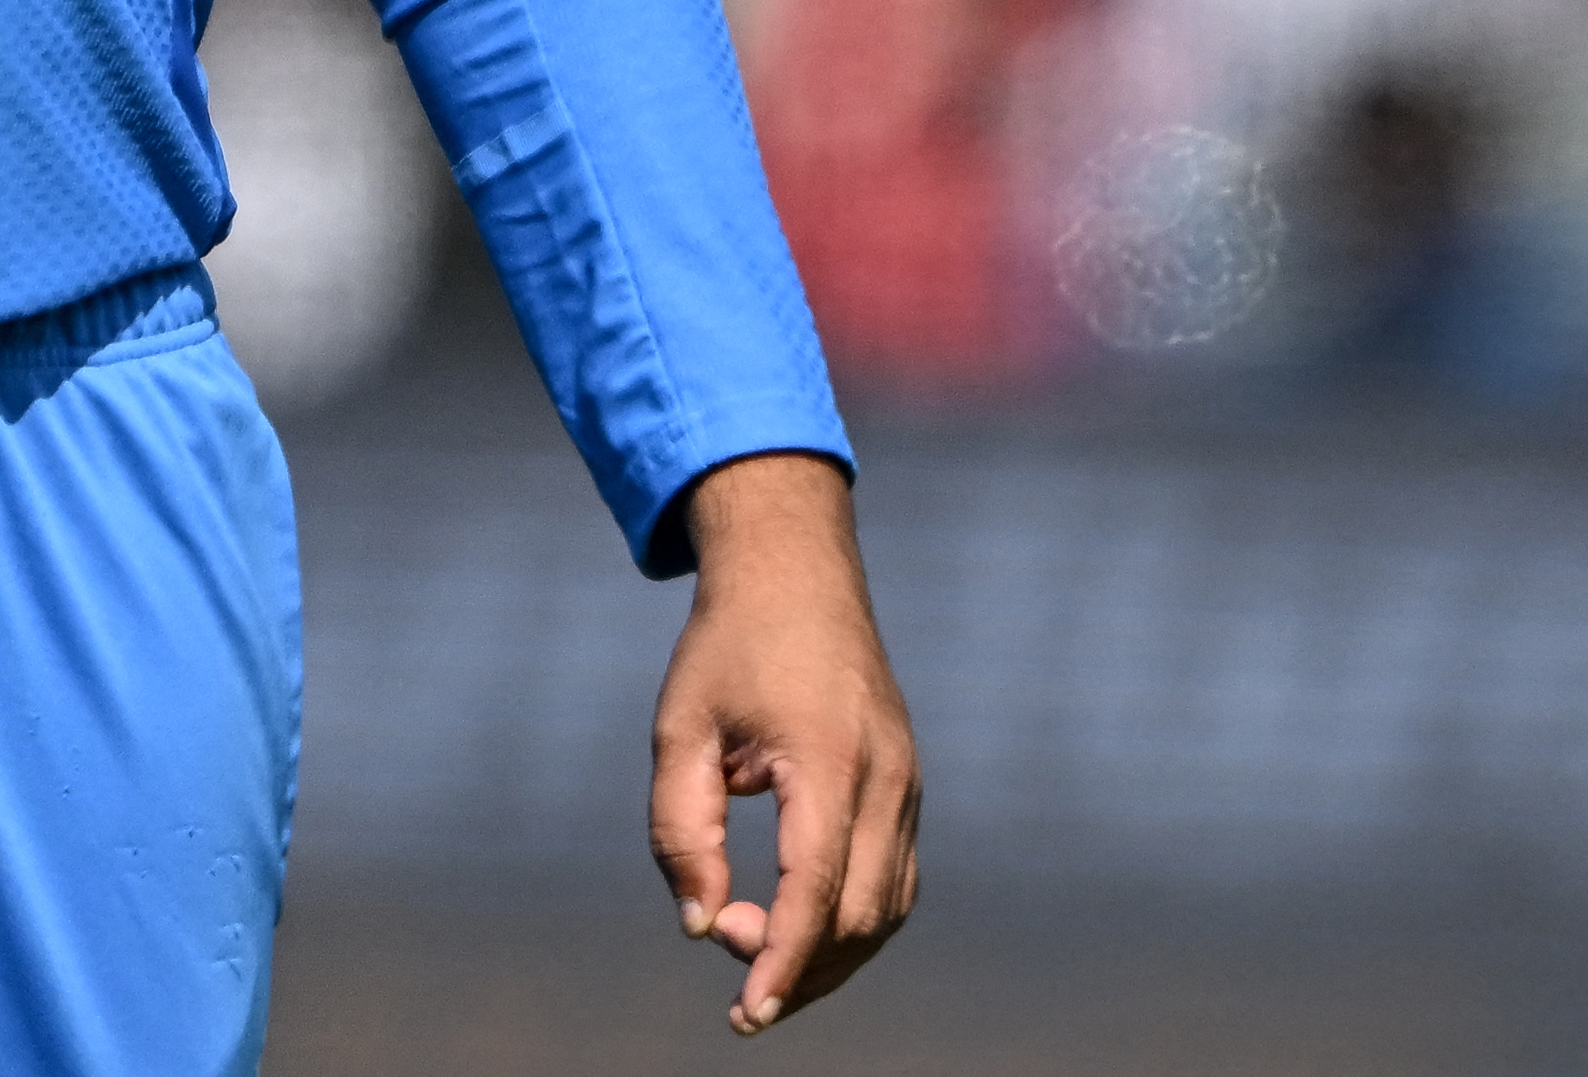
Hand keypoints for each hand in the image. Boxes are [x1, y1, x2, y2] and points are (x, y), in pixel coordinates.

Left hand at [648, 452, 917, 1035]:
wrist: (795, 572)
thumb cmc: (727, 646)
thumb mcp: (679, 728)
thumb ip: (681, 829)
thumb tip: (698, 925)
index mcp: (827, 758)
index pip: (814, 890)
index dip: (781, 961)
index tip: (746, 1015)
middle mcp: (886, 779)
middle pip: (861, 917)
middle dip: (796, 963)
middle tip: (723, 947)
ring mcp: (908, 785)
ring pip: (888, 910)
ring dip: (829, 953)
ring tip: (755, 954)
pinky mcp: (908, 789)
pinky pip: (894, 882)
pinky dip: (852, 921)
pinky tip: (798, 926)